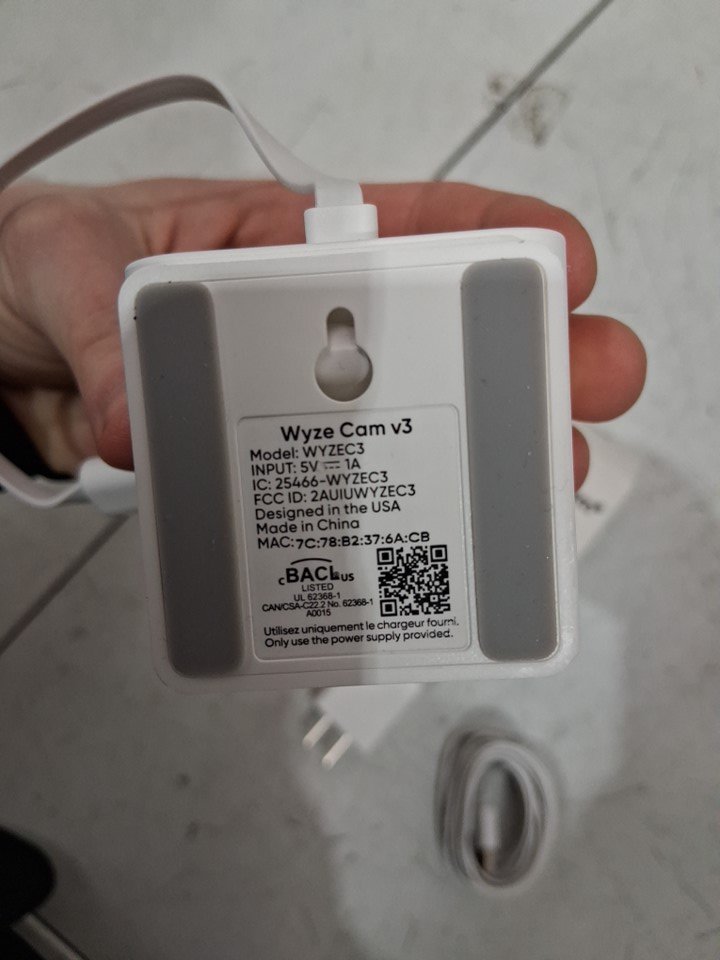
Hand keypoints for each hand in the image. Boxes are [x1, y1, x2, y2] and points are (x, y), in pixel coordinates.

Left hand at [0, 179, 644, 485]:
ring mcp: (297, 409)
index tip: (555, 261)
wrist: (4, 356)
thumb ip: (96, 322)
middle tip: (586, 381)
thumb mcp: (59, 259)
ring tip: (536, 481)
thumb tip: (134, 417)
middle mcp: (307, 331)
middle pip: (444, 340)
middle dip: (532, 359)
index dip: (493, 238)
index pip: (408, 226)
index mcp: (281, 246)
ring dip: (485, 455)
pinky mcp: (272, 474)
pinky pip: (347, 499)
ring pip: (415, 428)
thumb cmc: (40, 278)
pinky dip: (397, 523)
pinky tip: (431, 543)